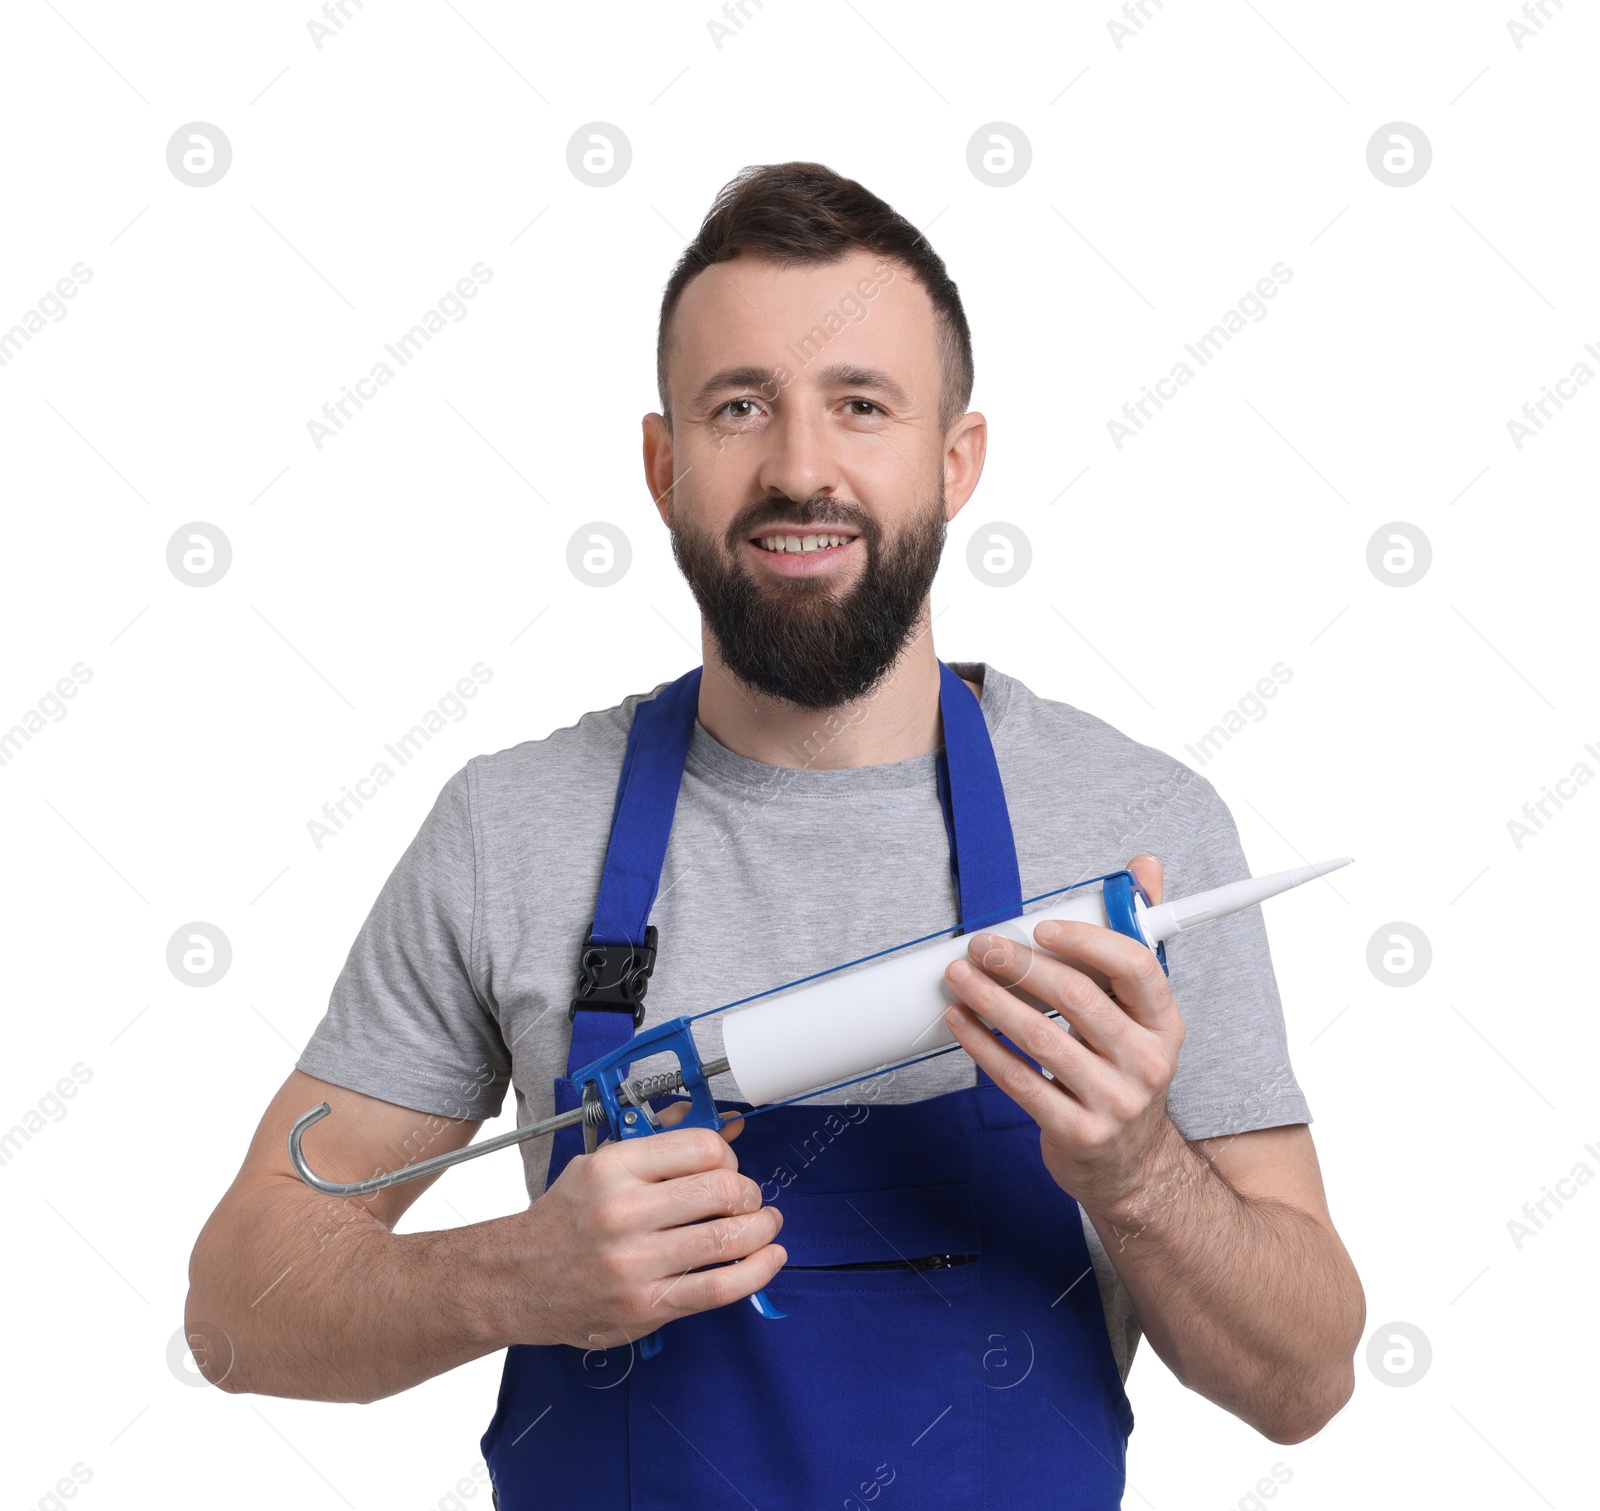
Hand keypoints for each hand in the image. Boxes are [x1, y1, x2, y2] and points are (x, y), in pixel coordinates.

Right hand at [498, 1102, 785, 1350]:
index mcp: (613, 1169)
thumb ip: (661, 1142)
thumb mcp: (599, 1165)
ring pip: (727, 1238)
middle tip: (749, 1199)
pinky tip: (770, 1258)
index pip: (700, 1147)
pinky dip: (757, 1272)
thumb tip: (727, 1124)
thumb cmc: (562, 1222)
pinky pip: (718, 1288)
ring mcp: (636, 1262)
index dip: (728, 1153)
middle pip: (722, 1190)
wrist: (514, 1281)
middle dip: (749, 1192)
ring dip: (761, 1228)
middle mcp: (624, 1212)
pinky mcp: (646, 1305)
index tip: (728, 1165)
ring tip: (765, 1225)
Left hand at [941, 854, 1186, 1218]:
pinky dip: (982, 1046)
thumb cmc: (1125, 1070)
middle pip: (1078, 997)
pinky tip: (959, 1022)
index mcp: (1165, 1023)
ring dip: (991, 1000)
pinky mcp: (1077, 1132)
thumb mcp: (1143, 1012)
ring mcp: (1114, 1102)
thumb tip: (1144, 865)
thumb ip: (1137, 937)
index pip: (1135, 966)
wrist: (1132, 1167)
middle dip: (1020, 965)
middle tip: (981, 946)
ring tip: (958, 976)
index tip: (1039, 927)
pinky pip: (1019, 1081)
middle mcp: (1147, 1062)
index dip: (1085, 939)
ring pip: (1041, 1038)